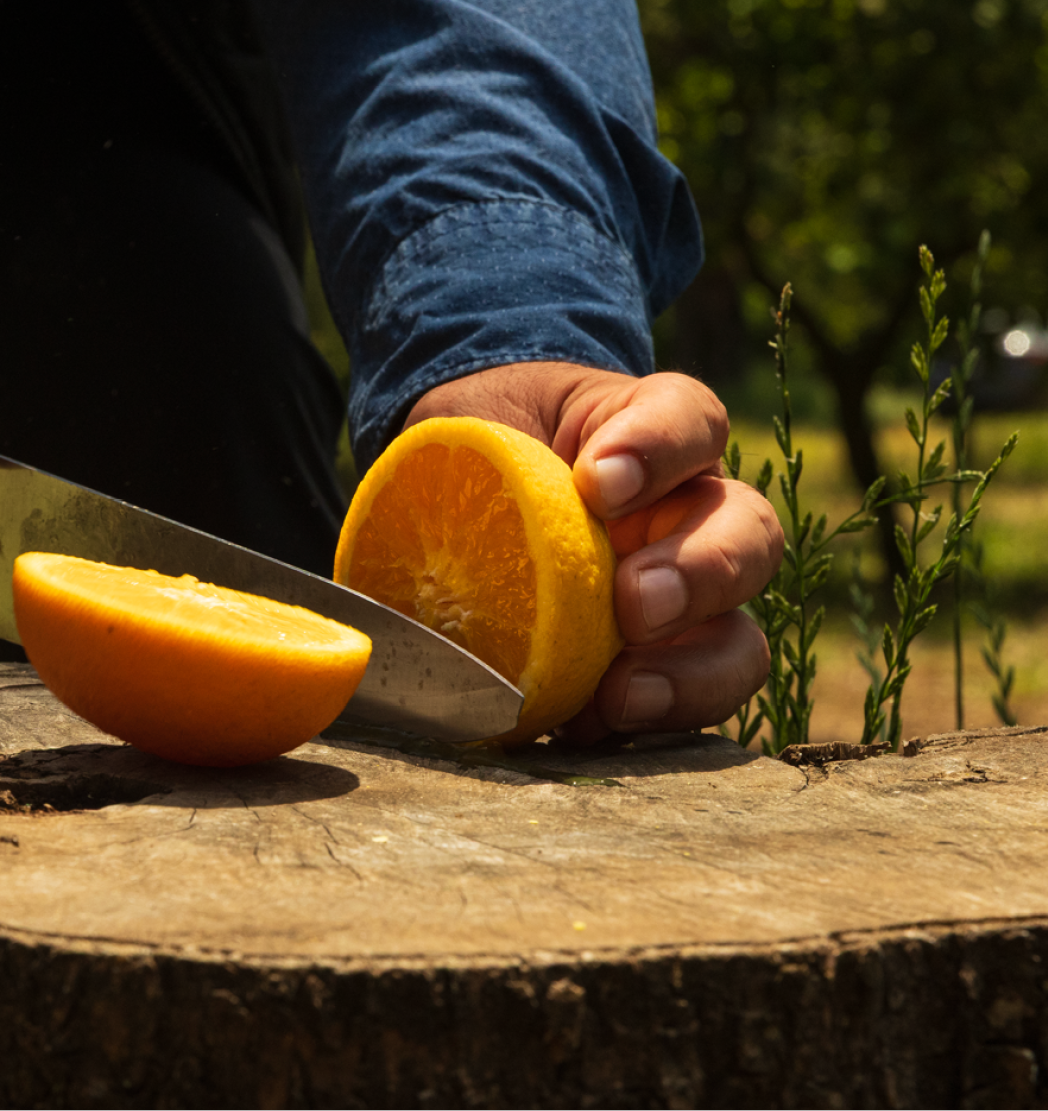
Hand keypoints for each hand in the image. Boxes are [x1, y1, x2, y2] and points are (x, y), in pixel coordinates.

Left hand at [405, 362, 780, 742]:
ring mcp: (687, 601)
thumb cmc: (472, 455)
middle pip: (751, 533)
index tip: (599, 482)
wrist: (458, 506)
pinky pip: (687, 705)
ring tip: (623, 695)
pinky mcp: (661, 668)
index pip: (687, 419)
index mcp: (646, 434)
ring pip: (742, 637)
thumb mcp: (461, 437)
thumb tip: (393, 558)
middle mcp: (688, 515)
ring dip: (695, 671)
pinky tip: (586, 725)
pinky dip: (648, 720)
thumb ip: (453, 470)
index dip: (660, 448)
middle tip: (633, 603)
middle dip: (701, 572)